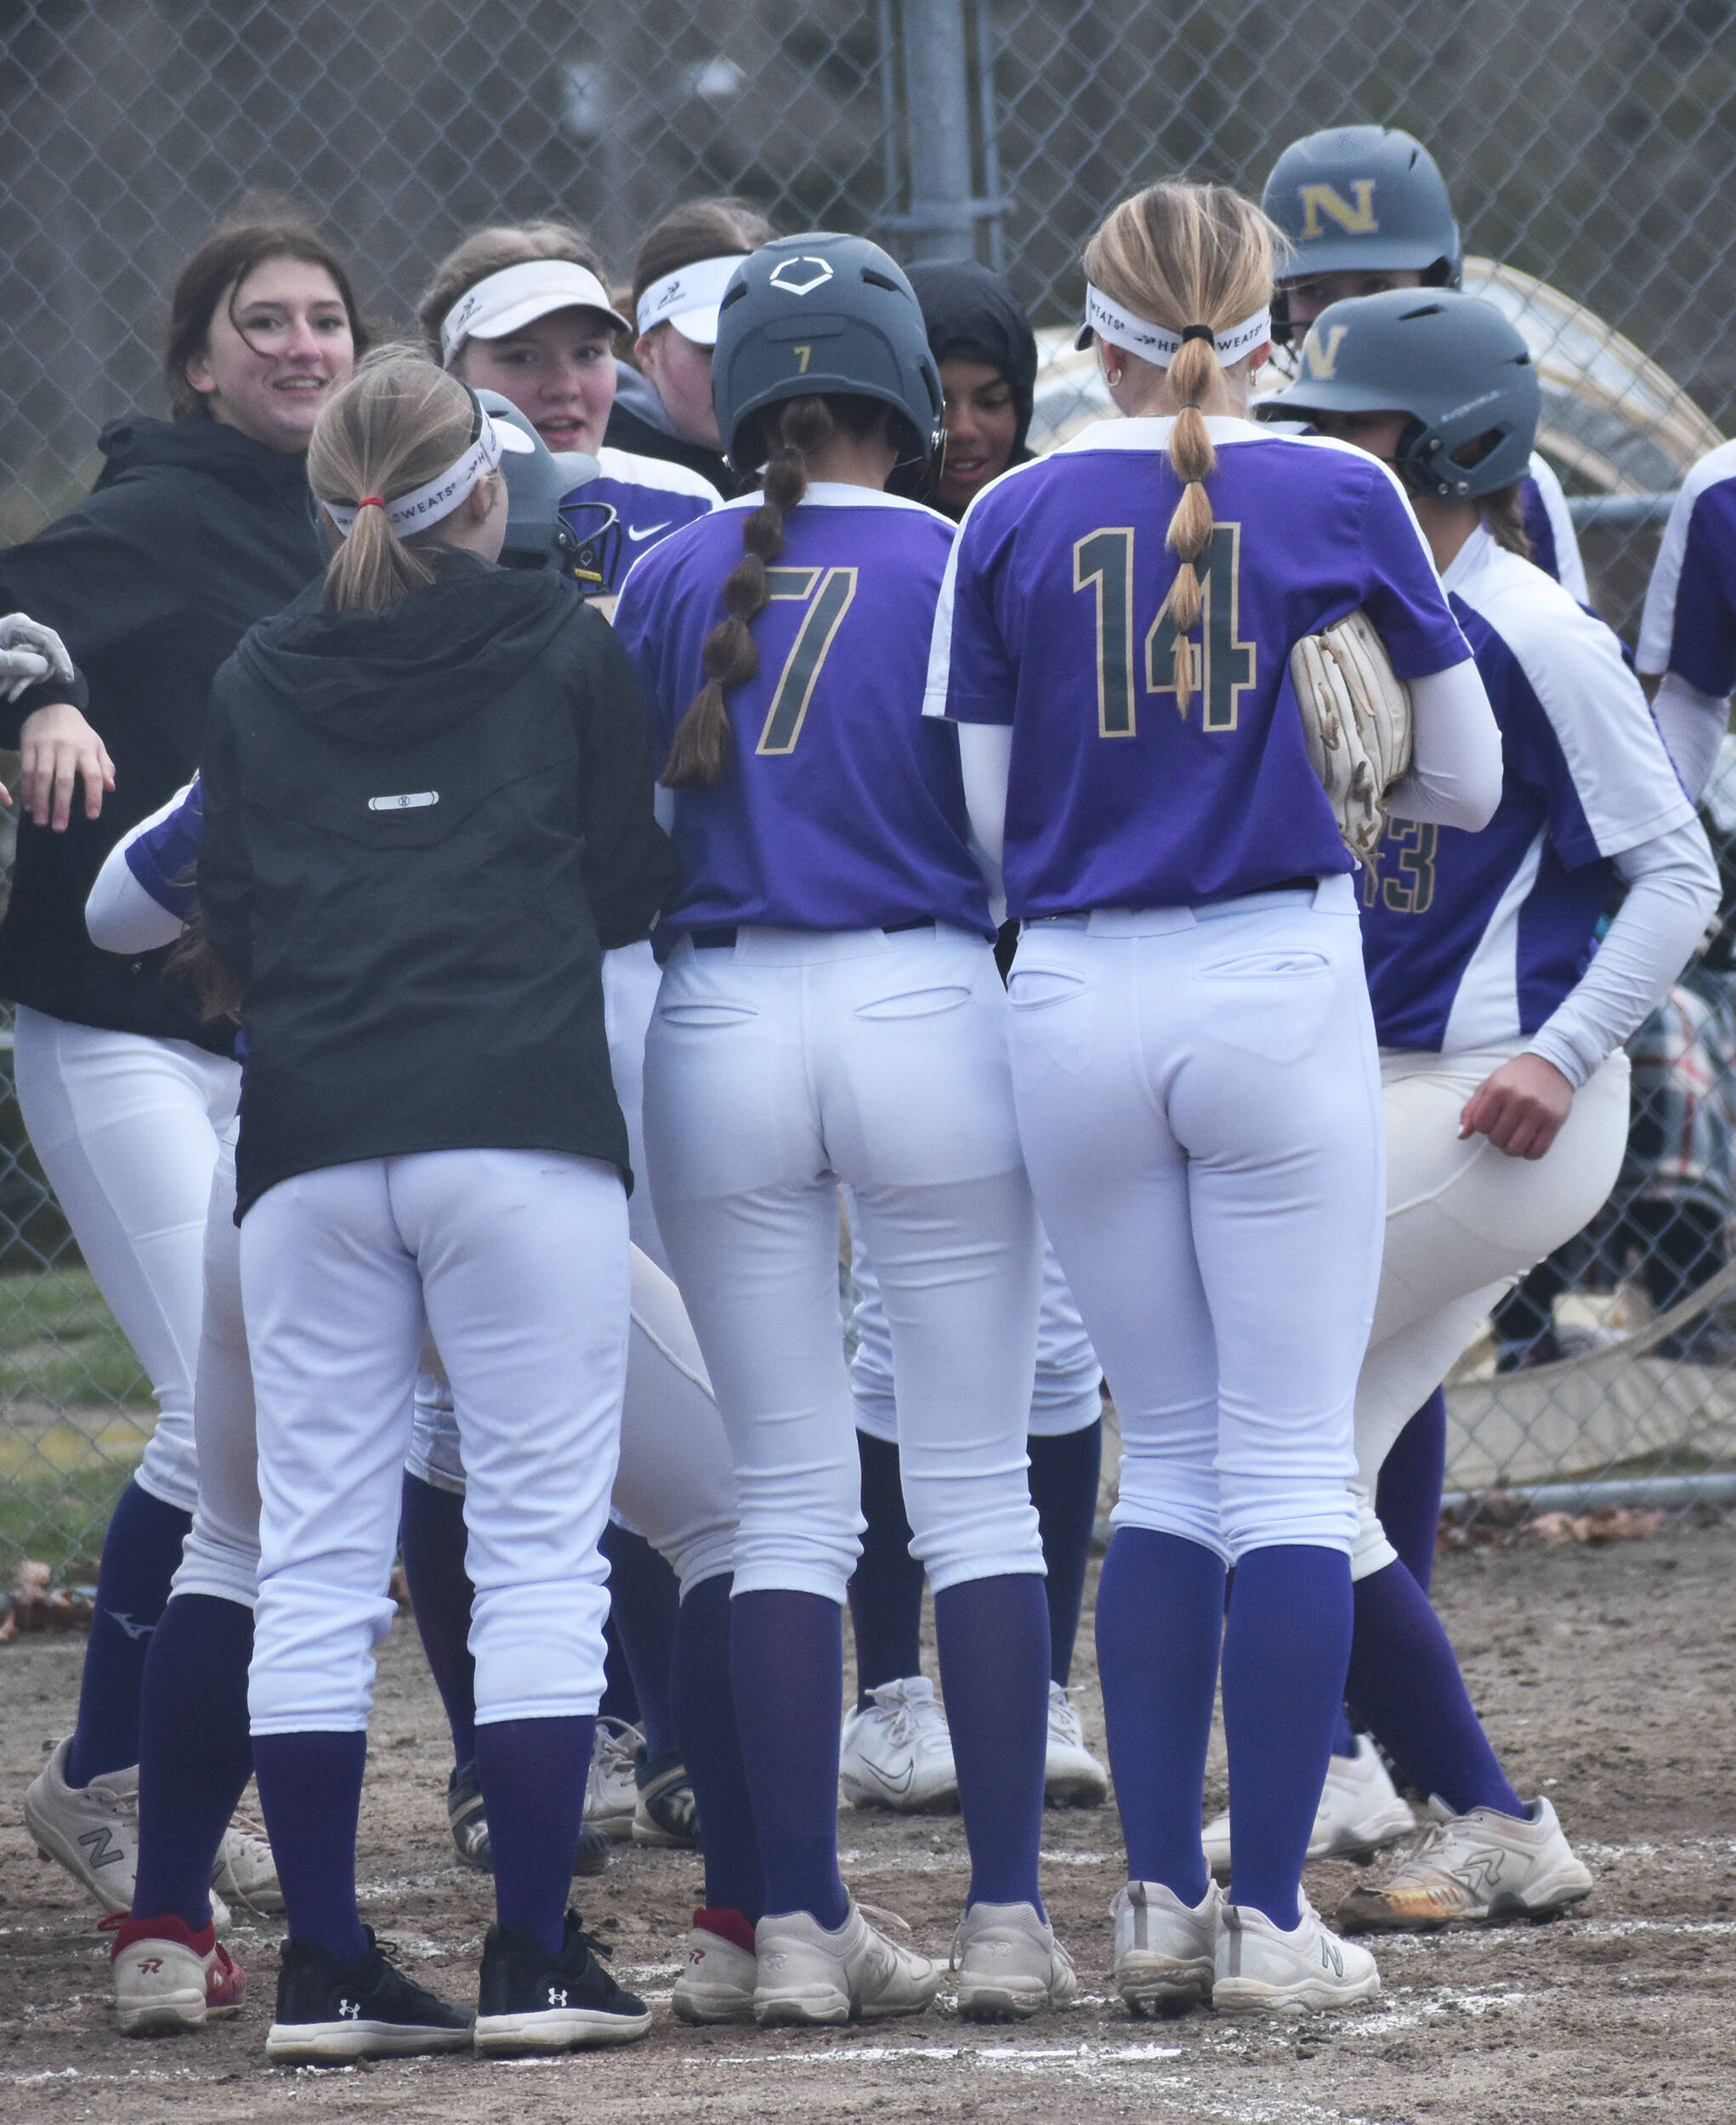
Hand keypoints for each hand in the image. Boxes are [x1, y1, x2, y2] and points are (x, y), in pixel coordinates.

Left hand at [0, 614, 74, 702]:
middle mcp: (22, 630)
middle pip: (48, 649)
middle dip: (42, 671)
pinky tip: (12, 693)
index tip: (66, 677)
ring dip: (26, 680)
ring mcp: (20, 641)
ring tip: (10, 694)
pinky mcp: (16, 654)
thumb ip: (17, 662)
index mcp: (18, 624)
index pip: (49, 639)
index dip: (60, 658)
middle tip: (47, 685)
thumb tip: (45, 665)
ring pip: (39, 661)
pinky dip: (21, 681)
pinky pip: (29, 668)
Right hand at [16, 702, 114, 829]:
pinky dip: (27, 789)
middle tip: (60, 828)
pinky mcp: (28, 746)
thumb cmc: (78, 732)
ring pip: (41, 777)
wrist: (51, 706)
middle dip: (61, 805)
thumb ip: (105, 766)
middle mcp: (66, 749)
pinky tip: (28, 806)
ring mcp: (45, 747)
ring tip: (41, 821)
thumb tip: (111, 788)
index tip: (92, 816)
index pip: (93, 775)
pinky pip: (26, 770)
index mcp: (87, 750)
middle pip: (64, 780)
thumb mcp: (97, 745)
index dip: (94, 796)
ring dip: (40, 801)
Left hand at [1459, 1053, 1573, 1159]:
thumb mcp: (1489, 1086)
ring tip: (1514, 1138)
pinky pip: (1537, 1151)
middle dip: (1497, 1137)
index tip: (1492, 1120)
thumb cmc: (1515, 1077)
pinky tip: (1528, 1143)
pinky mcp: (1554, 1122)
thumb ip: (1471, 1110)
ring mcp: (1538, 1112)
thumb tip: (1461, 1135)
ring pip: (1515, 1148)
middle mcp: (1519, 1100)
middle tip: (1504, 1128)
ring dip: (1511, 1148)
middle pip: (1497, 1138)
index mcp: (1499, 1089)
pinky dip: (1529, 1153)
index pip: (1480, 1125)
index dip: (1483, 1127)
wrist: (1551, 1065)